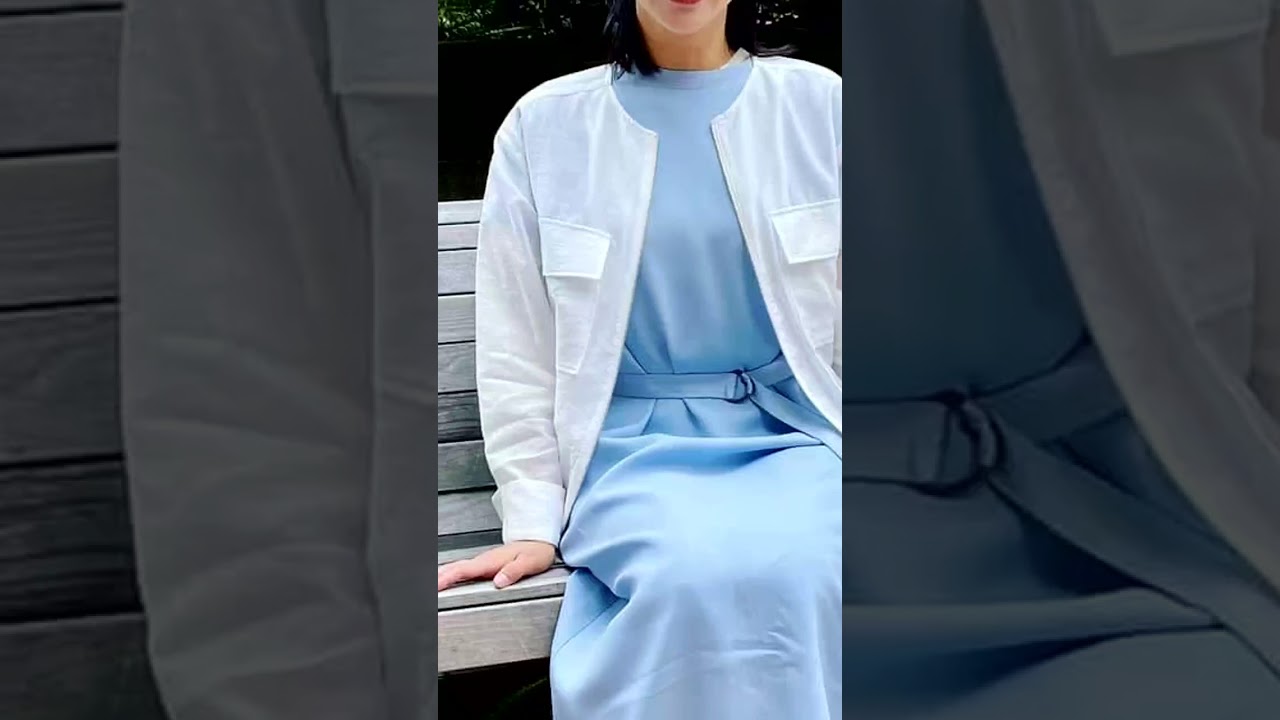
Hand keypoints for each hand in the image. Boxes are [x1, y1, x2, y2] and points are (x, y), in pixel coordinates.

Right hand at [437, 541, 555, 591]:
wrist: (539, 540)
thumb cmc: (536, 551)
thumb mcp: (530, 562)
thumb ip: (514, 571)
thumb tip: (499, 581)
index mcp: (492, 561)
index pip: (465, 569)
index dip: (448, 577)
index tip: (436, 585)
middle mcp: (485, 560)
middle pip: (455, 568)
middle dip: (439, 577)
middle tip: (428, 589)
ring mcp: (484, 562)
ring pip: (457, 568)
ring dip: (443, 575)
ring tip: (432, 586)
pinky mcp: (485, 565)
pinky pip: (464, 570)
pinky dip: (451, 574)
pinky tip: (446, 579)